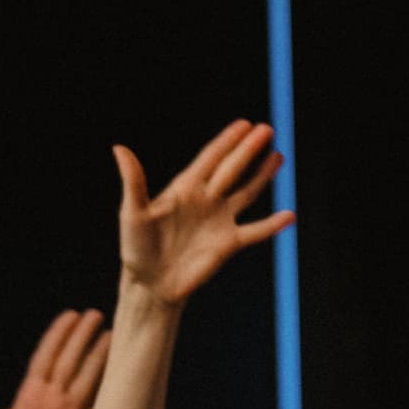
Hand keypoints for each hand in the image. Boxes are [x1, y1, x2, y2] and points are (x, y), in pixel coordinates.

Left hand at [0, 310, 110, 408]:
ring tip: (114, 334)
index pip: (47, 359)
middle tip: (96, 314)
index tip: (71, 315)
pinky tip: (123, 375)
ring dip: (100, 357)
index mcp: (32, 397)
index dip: (58, 337)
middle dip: (83, 339)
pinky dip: (111, 392)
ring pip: (87, 379)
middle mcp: (56, 402)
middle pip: (70, 362)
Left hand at [116, 122, 292, 307]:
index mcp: (184, 188)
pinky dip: (272, 225)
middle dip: (249, 149)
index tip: (243, 125)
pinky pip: (255, 231)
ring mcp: (220, 221)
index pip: (211, 158)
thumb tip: (120, 149)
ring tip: (278, 157)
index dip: (227, 141)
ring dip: (263, 175)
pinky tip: (288, 215)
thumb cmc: (136, 248)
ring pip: (247, 192)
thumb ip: (134, 181)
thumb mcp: (132, 213)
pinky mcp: (229, 244)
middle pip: (233, 169)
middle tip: (267, 129)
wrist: (151, 284)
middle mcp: (206, 200)